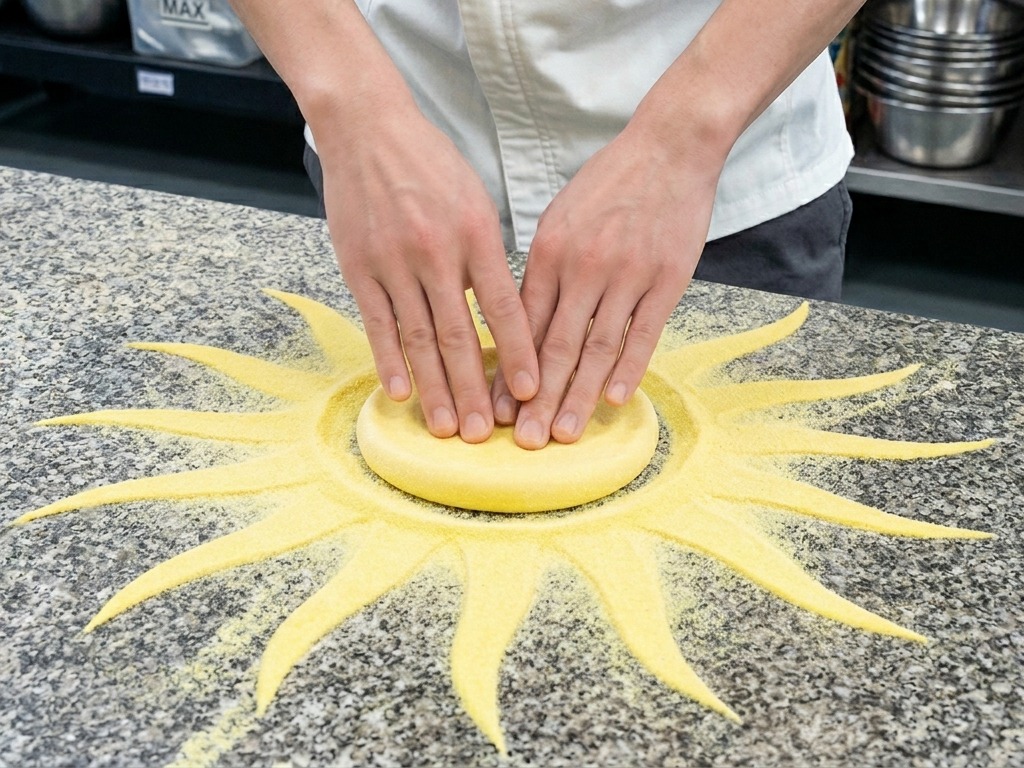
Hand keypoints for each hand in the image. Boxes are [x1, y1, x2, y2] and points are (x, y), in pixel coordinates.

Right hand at [319, 104, 538, 441]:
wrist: (368, 128)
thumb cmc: (431, 164)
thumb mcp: (476, 200)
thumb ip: (489, 256)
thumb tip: (506, 311)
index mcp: (475, 233)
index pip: (503, 306)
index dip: (518, 352)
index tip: (532, 392)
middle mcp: (436, 252)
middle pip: (460, 334)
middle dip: (475, 388)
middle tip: (485, 433)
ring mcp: (394, 262)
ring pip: (419, 338)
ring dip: (435, 388)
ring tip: (447, 427)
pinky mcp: (359, 268)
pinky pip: (378, 323)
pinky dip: (389, 361)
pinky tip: (401, 393)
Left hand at [492, 122, 722, 448]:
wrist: (668, 147)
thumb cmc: (607, 185)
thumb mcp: (558, 219)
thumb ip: (540, 271)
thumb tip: (521, 324)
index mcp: (549, 251)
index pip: (525, 325)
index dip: (510, 371)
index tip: (497, 408)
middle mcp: (583, 266)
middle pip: (556, 345)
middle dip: (536, 398)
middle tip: (523, 440)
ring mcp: (627, 274)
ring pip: (597, 346)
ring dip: (578, 395)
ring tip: (562, 434)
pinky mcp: (667, 278)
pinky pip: (644, 332)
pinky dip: (629, 368)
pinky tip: (615, 400)